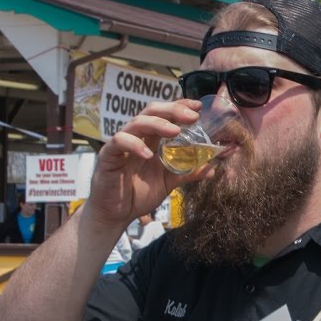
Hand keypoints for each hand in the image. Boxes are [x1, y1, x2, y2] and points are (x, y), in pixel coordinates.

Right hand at [82, 99, 212, 229]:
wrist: (116, 215)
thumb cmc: (138, 194)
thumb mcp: (168, 181)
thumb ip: (188, 172)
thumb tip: (212, 168)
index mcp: (151, 140)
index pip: (164, 114)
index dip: (179, 106)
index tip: (198, 107)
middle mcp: (136, 137)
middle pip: (151, 111)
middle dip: (173, 110)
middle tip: (192, 117)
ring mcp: (122, 145)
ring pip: (136, 123)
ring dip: (157, 124)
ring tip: (175, 131)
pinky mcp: (109, 156)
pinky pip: (119, 141)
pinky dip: (134, 144)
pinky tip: (148, 154)